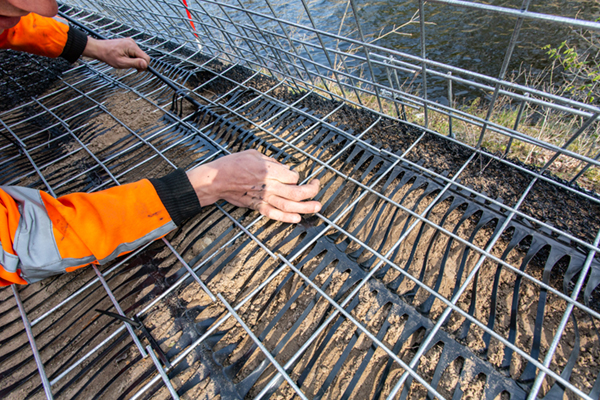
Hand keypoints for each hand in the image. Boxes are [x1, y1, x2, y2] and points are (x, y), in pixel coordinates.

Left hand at [82, 37, 150, 69]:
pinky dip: (131, 57)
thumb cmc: (108, 55)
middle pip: (143, 56)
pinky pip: (135, 52)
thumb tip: (145, 64)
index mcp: (131, 46)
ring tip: (125, 61)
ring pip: (139, 55)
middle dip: (138, 63)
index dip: (143, 65)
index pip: (146, 57)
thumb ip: (135, 63)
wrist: (99, 49)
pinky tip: (124, 58)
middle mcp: (132, 42)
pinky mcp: (128, 44)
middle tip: (129, 66)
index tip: (137, 70)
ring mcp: (130, 42)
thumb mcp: (122, 63)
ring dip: (134, 60)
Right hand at [187, 150, 320, 222]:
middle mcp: (268, 185)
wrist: (215, 180)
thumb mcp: (254, 154)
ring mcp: (263, 198)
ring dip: (305, 207)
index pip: (293, 175)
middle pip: (296, 191)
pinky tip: (297, 218)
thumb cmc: (232, 164)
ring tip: (317, 207)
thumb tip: (284, 167)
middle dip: (311, 191)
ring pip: (289, 205)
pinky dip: (286, 218)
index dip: (296, 176)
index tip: (294, 175)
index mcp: (268, 170)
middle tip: (317, 188)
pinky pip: (274, 214)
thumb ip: (271, 161)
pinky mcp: (257, 206)